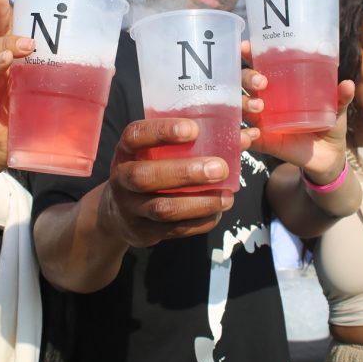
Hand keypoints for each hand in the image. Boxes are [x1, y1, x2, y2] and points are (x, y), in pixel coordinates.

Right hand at [98, 117, 234, 248]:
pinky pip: (174, 230)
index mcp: (125, 151)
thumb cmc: (149, 170)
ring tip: (227, 196)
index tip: (193, 129)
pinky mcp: (143, 232)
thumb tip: (244, 137)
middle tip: (219, 168)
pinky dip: (200, 221)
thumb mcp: (156, 152)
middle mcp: (121, 179)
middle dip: (185, 173)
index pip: (135, 135)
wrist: (118, 214)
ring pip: (163, 208)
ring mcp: (130, 209)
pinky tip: (217, 211)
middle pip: (146, 177)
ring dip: (199, 203)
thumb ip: (192, 143)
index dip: (161, 132)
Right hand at [240, 40, 354, 182]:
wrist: (328, 155)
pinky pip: (244, 137)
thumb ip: (341, 97)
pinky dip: (243, 136)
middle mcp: (264, 98)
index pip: (259, 63)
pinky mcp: (261, 140)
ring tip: (260, 107)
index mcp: (279, 84)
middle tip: (261, 82)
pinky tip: (253, 135)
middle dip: (247, 77)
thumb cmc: (328, 122)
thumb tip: (347, 84)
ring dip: (245, 103)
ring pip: (240, 106)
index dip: (248, 53)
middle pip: (243, 81)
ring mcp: (260, 119)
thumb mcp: (336, 107)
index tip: (246, 46)